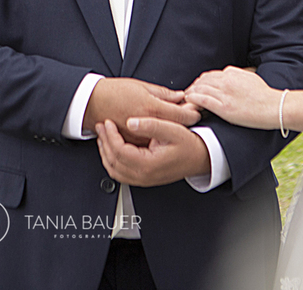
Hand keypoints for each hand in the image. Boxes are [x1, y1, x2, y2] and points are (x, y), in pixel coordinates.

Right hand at [83, 77, 200, 145]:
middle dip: (184, 124)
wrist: (91, 102)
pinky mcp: (130, 144)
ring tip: (175, 126)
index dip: (193, 113)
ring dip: (171, 132)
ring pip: (165, 138)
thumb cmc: (114, 91)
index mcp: (151, 107)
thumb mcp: (141, 86)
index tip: (196, 111)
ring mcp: (138, 137)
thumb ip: (163, 93)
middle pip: (175, 129)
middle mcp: (147, 124)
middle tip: (188, 119)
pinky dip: (157, 139)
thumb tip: (180, 96)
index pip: (182, 115)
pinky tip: (157, 134)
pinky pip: (150, 145)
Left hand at [95, 118, 209, 186]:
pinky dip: (112, 161)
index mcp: (149, 164)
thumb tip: (130, 122)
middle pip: (113, 162)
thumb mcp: (172, 129)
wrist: (200, 157)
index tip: (108, 122)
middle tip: (101, 126)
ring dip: (105, 152)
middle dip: (104, 142)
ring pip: (114, 170)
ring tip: (104, 135)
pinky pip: (120, 174)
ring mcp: (143, 179)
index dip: (110, 135)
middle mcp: (144, 175)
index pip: (120, 151)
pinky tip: (112, 147)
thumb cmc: (189, 144)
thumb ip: (151, 124)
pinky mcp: (143, 179)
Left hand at [186, 66, 279, 129]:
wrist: (274, 107)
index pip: (209, 75)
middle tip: (188, 93)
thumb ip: (236, 75)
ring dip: (191, 93)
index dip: (201, 82)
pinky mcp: (224, 108)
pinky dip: (193, 100)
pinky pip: (202, 101)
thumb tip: (227, 73)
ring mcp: (224, 94)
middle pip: (202, 81)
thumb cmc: (264, 94)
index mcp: (231, 73)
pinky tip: (189, 102)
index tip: (197, 87)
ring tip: (186, 99)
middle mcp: (225, 81)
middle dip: (194, 87)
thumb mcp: (249, 77)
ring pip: (200, 89)